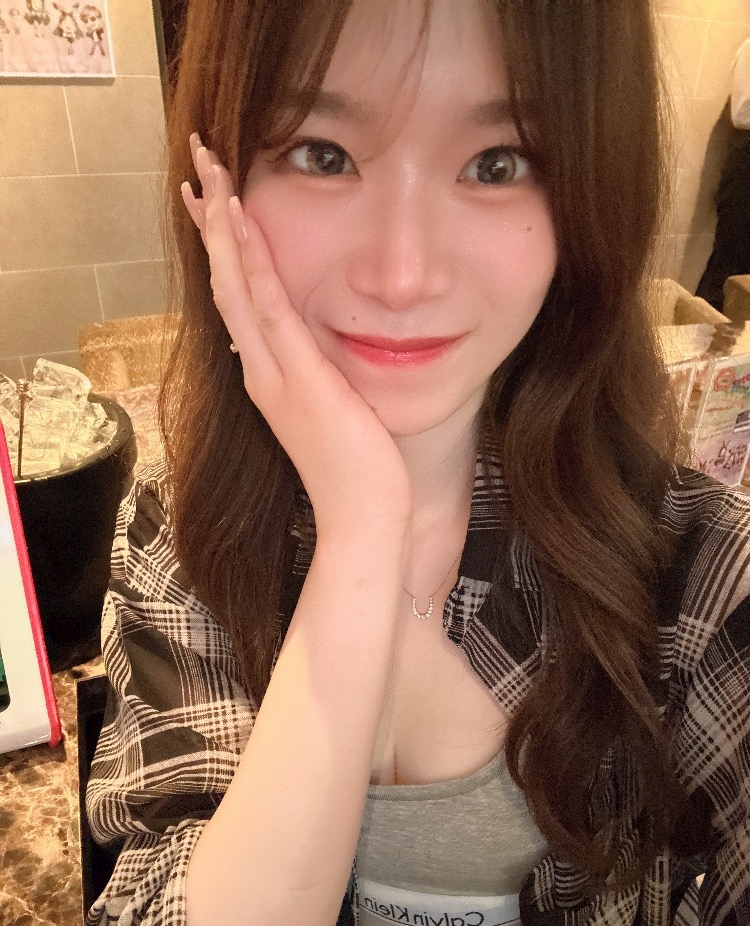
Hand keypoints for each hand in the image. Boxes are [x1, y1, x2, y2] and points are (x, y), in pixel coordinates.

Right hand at [181, 135, 412, 540]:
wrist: (362, 521)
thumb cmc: (357, 473)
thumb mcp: (336, 413)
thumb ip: (320, 380)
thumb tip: (320, 355)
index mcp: (270, 376)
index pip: (240, 299)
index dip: (225, 248)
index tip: (214, 202)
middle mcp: (261, 370)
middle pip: (227, 281)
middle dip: (213, 220)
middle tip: (198, 162)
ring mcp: (273, 373)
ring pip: (237, 284)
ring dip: (223, 224)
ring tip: (208, 169)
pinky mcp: (297, 377)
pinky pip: (268, 306)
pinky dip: (249, 260)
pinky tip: (239, 218)